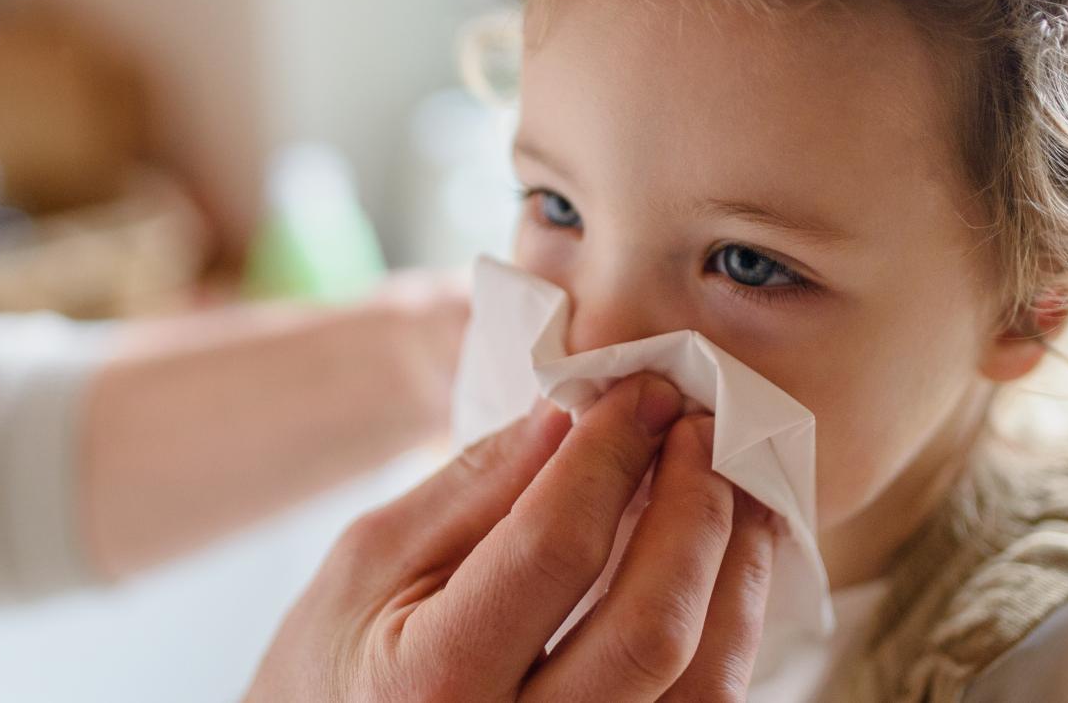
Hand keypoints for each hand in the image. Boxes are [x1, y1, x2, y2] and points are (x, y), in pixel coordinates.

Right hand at [247, 374, 779, 701]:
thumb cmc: (332, 666)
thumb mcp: (370, 561)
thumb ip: (476, 486)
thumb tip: (574, 411)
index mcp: (435, 683)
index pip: (556, 551)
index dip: (613, 457)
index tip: (645, 394)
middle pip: (652, 627)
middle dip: (696, 509)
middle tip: (700, 429)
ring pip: (705, 684)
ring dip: (734, 569)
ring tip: (734, 487)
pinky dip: (728, 627)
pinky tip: (721, 563)